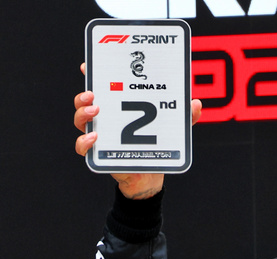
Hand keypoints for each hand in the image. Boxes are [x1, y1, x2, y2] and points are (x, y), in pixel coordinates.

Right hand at [73, 64, 201, 200]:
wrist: (150, 176)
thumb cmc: (156, 145)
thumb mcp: (173, 127)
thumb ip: (185, 115)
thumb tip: (195, 104)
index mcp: (119, 105)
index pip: (103, 85)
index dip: (93, 73)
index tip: (88, 65)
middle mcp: (105, 118)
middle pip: (85, 101)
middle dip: (84, 94)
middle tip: (93, 93)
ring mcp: (101, 134)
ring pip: (81, 120)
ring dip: (83, 113)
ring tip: (95, 111)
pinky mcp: (100, 154)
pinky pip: (83, 148)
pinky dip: (84, 141)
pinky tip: (95, 136)